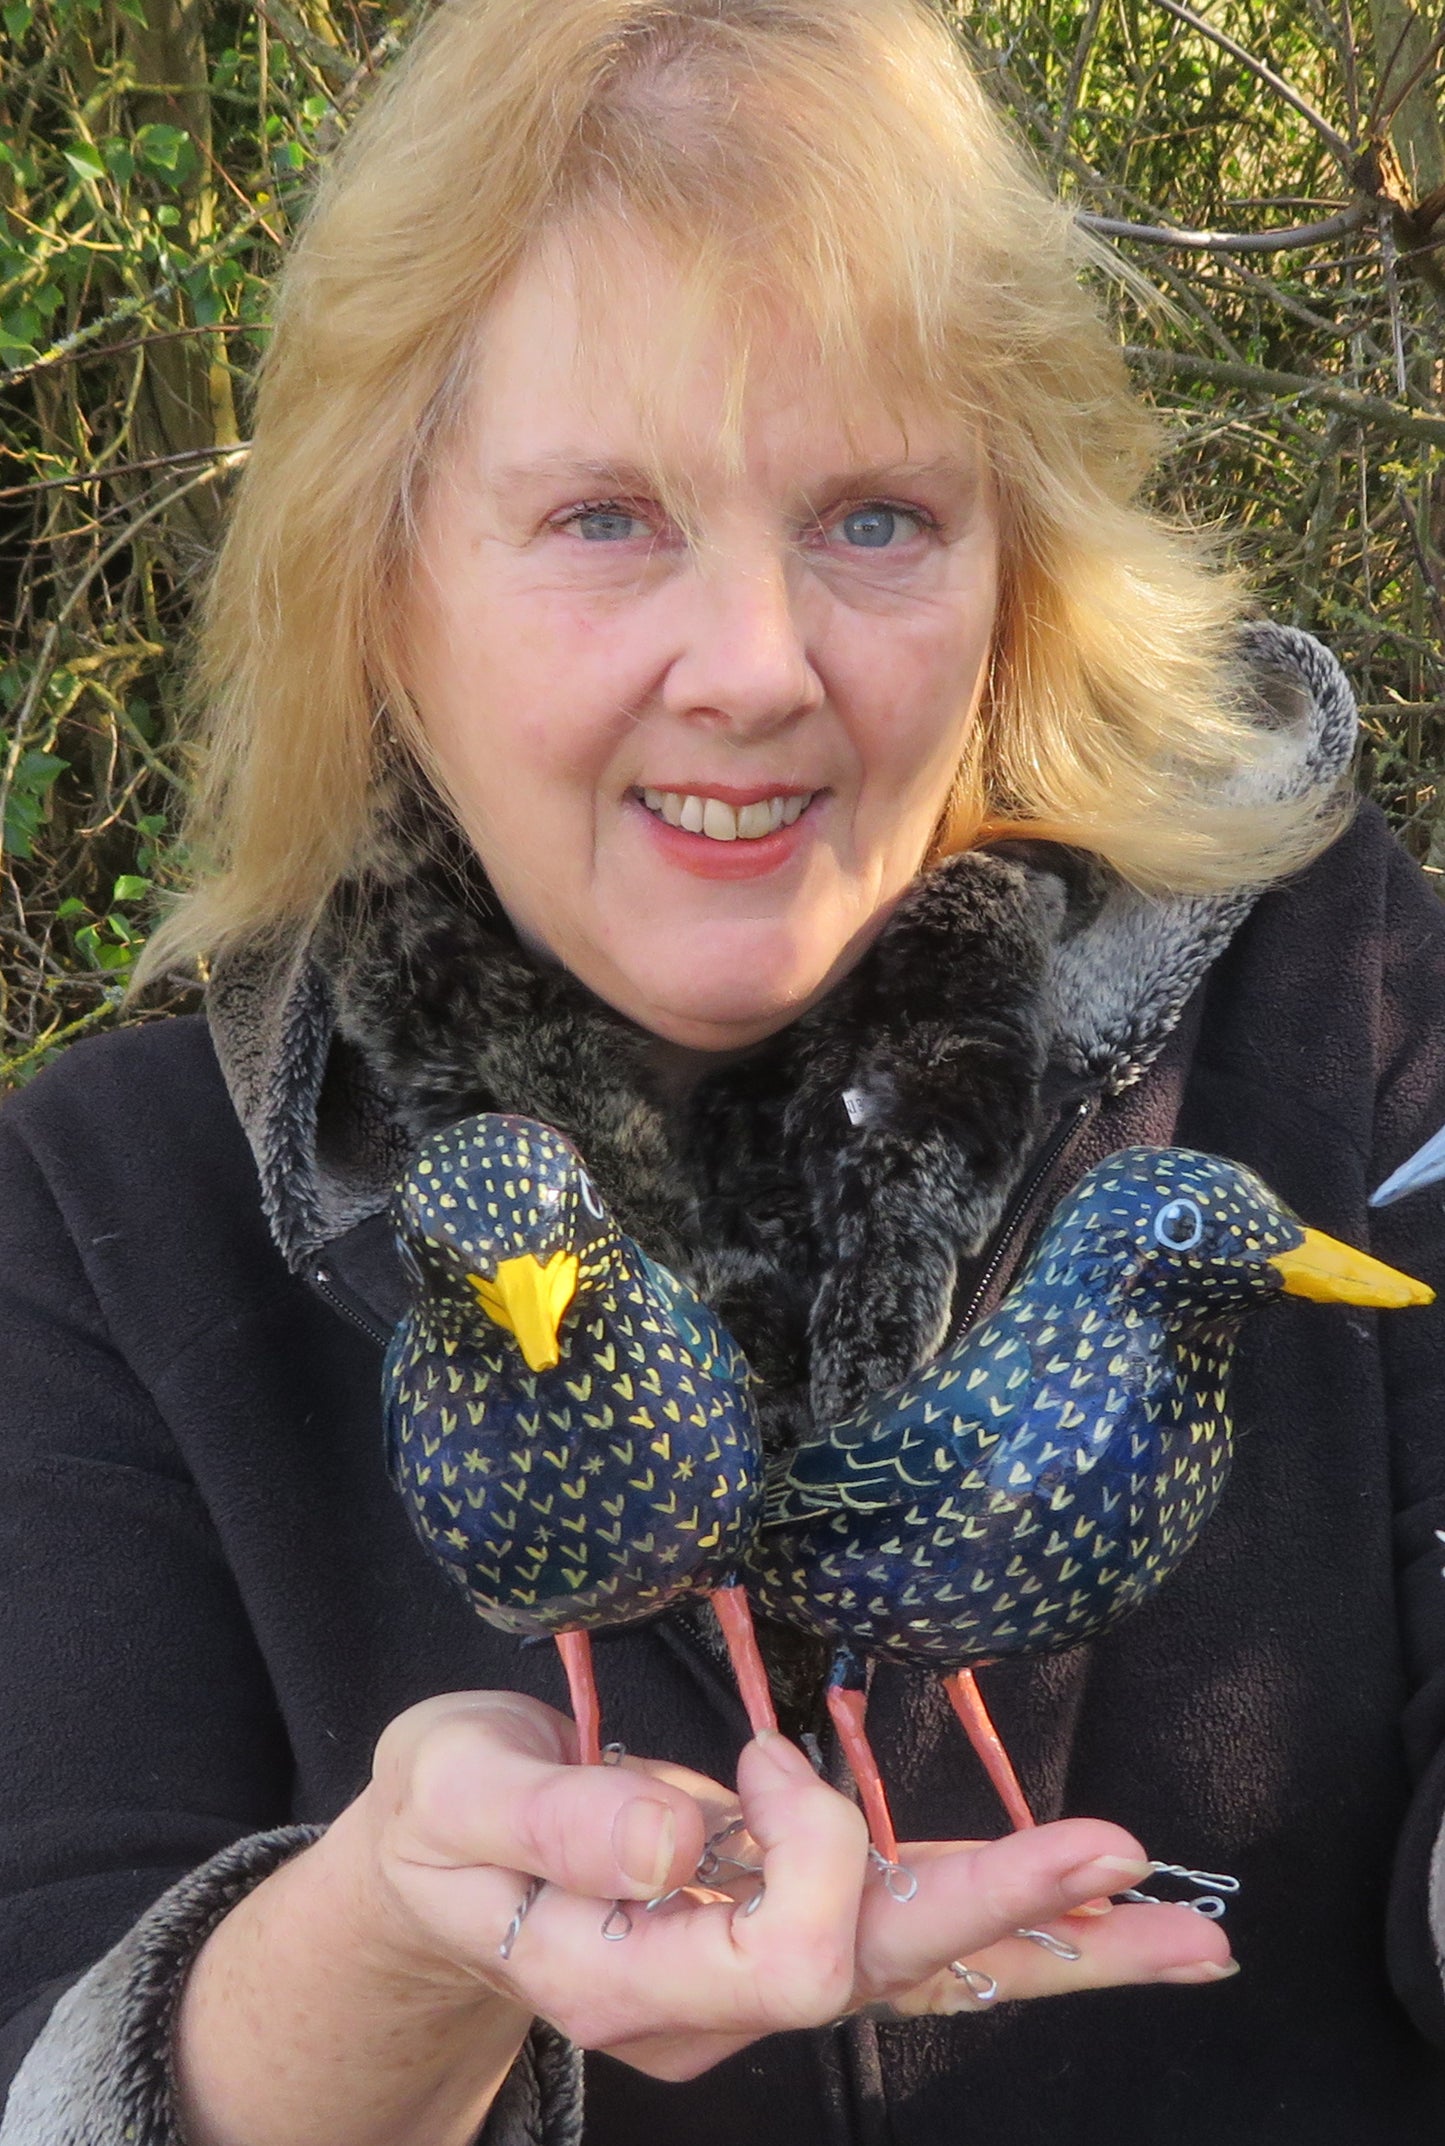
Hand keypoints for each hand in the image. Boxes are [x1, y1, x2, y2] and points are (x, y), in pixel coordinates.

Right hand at [362, 1694, 1234, 2083]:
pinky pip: (908, 1933)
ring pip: (919, 1967)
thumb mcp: (452, 1787)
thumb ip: (551, 1816)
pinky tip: (1093, 1916)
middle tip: (1130, 1868)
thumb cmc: (442, 1815)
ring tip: (1184, 1935)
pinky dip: (1008, 1921)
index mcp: (621, 1966)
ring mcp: (750, 1976)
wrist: (439, 1864)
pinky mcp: (780, 1928)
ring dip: (1051, 1940)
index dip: (808, 1846)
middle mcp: (707, 1997)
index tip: (765, 1753)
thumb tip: (680, 1839)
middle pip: (884, 1970)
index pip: (784, 1953)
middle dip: (1010, 1914)